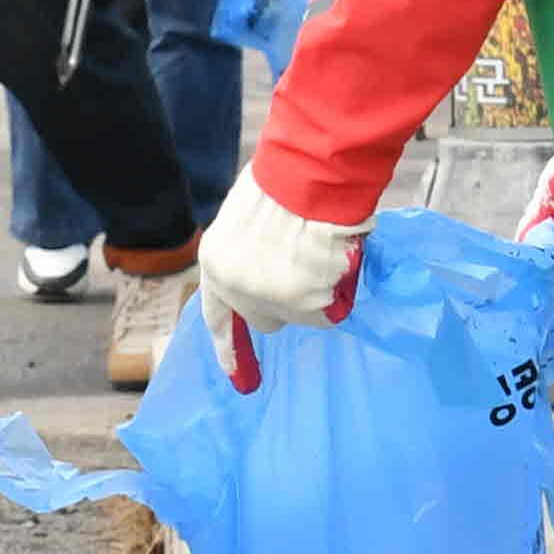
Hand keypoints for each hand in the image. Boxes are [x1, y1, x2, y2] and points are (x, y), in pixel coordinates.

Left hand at [194, 166, 367, 393]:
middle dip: (283, 303)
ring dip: (314, 293)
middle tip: (305, 272)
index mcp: (215, 265)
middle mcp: (237, 291)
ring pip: (301, 314)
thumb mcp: (245, 218)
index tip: (236, 377)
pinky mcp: (306, 307)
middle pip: (264, 319)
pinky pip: (329, 312)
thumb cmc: (282, 183)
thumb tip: (268, 270)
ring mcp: (271, 301)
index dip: (229, 346)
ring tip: (323, 252)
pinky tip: (336, 262)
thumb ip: (248, 252)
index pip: (219, 316)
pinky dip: (337, 293)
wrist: (309, 177)